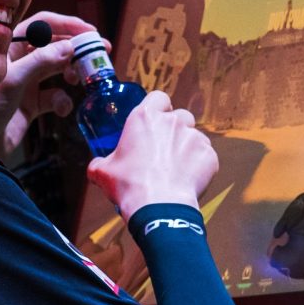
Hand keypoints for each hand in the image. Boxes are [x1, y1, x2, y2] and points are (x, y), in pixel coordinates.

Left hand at [0, 13, 101, 164]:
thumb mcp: (12, 80)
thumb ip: (41, 61)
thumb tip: (69, 46)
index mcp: (9, 47)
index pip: (42, 25)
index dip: (66, 25)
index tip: (89, 31)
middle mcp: (19, 62)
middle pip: (54, 46)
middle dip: (76, 49)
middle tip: (100, 53)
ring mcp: (26, 82)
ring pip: (57, 70)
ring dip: (72, 72)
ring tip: (80, 78)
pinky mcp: (31, 104)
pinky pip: (55, 96)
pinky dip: (62, 101)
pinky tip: (62, 108)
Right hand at [86, 90, 216, 219]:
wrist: (158, 206)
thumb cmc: (129, 186)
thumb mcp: (103, 173)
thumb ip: (99, 164)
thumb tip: (94, 167)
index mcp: (145, 118)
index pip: (158, 97)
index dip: (158, 107)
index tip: (154, 119)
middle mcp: (172, 122)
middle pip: (180, 116)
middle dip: (175, 128)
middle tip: (164, 148)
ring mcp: (194, 137)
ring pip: (194, 136)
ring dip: (187, 147)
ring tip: (176, 167)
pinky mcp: (209, 155)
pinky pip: (206, 155)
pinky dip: (199, 165)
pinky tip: (188, 179)